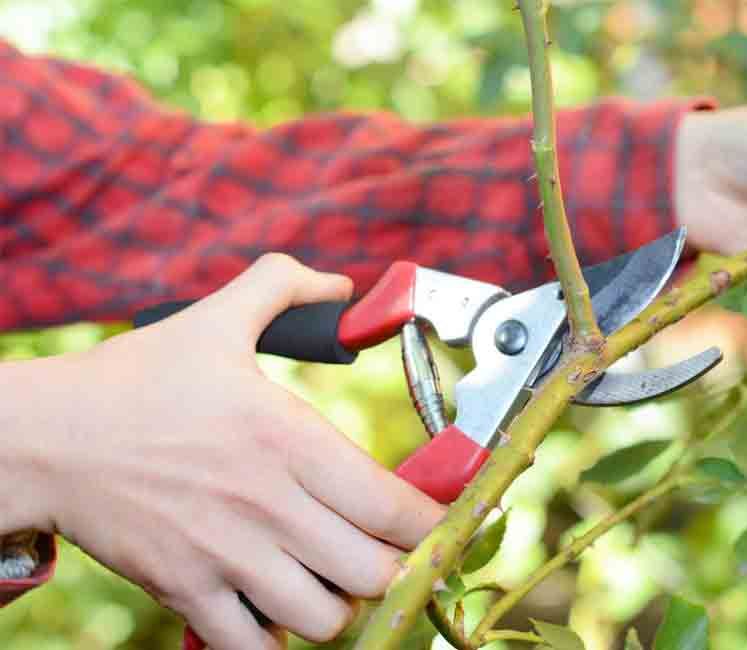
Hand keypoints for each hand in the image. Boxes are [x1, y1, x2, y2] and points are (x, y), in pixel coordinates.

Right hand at [0, 254, 444, 649]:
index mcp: (289, 438)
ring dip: (340, 604)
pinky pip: (253, 647)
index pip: (393, 506)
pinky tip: (275, 605)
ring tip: (331, 577)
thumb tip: (340, 282)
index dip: (432, 523)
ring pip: (323, 619)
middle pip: (373, 572)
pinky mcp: (184, 590)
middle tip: (383, 547)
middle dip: (394, 567)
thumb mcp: (216, 319)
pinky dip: (276, 638)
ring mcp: (226, 555)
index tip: (436, 518)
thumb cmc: (136, 379)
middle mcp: (268, 503)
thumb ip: (283, 288)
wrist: (46, 436)